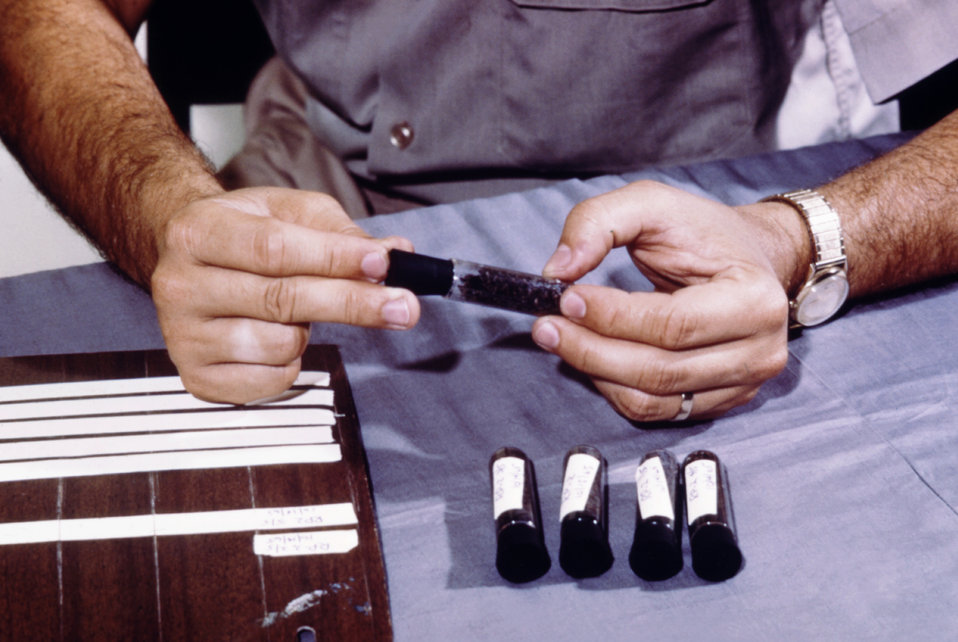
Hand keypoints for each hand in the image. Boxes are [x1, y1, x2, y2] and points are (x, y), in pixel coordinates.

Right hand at [151, 187, 420, 403]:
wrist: (190, 260)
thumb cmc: (246, 232)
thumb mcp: (290, 212)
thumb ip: (342, 232)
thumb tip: (395, 253)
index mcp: (198, 231)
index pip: (275, 249)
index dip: (334, 258)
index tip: (383, 264)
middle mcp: (180, 284)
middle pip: (282, 299)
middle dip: (353, 302)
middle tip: (404, 306)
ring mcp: (184, 336)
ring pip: (280, 344)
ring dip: (309, 331)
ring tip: (295, 311)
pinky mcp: (198, 377)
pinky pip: (272, 379)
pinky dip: (291, 363)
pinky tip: (277, 337)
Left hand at [532, 180, 793, 421]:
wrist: (750, 258)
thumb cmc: (703, 232)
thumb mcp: (651, 204)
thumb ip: (598, 223)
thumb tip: (558, 270)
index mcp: (754, 300)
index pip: (672, 324)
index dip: (612, 317)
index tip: (566, 298)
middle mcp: (758, 352)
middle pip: (658, 370)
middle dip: (591, 350)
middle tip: (548, 325)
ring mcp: (742, 384)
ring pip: (651, 399)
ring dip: (595, 372)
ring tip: (562, 339)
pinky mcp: (720, 402)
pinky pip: (654, 411)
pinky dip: (613, 388)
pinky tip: (594, 357)